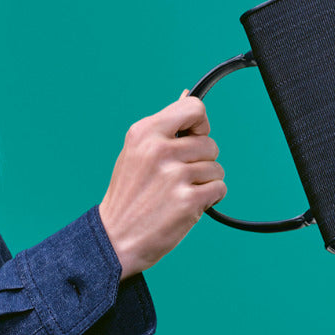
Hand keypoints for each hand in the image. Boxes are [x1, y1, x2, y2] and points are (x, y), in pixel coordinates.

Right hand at [97, 91, 225, 279]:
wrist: (114, 240)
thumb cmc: (128, 197)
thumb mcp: (136, 153)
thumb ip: (164, 128)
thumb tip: (187, 95)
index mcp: (145, 133)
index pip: (194, 108)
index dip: (201, 125)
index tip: (194, 139)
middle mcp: (159, 150)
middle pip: (210, 144)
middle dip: (202, 162)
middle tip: (179, 179)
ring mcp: (174, 176)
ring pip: (217, 168)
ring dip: (205, 183)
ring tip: (180, 194)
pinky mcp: (188, 201)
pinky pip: (219, 189)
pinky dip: (210, 199)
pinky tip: (188, 206)